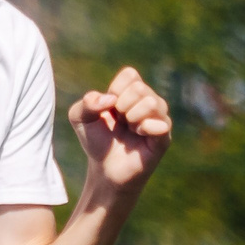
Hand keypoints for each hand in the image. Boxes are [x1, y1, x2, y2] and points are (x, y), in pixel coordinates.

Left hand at [69, 66, 171, 193]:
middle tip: (120, 122)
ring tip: (129, 129)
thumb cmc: (96, 141)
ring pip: (152, 102)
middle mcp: (149, 100)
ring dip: (132, 117)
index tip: (109, 108)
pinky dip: (144, 127)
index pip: (130, 74)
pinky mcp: (165, 136)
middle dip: (122, 105)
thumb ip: (86, 103)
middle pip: (139, 88)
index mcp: (131, 91)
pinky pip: (162, 124)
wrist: (105, 170)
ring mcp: (159, 117)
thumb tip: (109, 99)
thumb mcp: (80, 119)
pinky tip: (139, 135)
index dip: (115, 90)